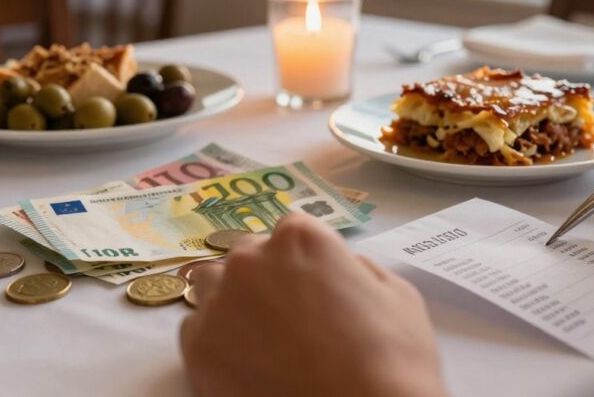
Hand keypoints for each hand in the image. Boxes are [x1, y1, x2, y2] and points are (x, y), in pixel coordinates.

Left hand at [180, 213, 446, 396]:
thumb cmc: (392, 361)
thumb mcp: (397, 296)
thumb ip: (358, 268)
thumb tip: (339, 269)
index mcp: (302, 238)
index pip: (290, 229)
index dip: (303, 257)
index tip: (312, 281)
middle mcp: (252, 260)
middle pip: (247, 253)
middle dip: (265, 276)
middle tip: (289, 314)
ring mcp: (220, 303)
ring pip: (211, 285)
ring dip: (231, 301)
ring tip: (260, 337)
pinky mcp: (197, 348)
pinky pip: (196, 329)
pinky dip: (216, 341)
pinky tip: (246, 364)